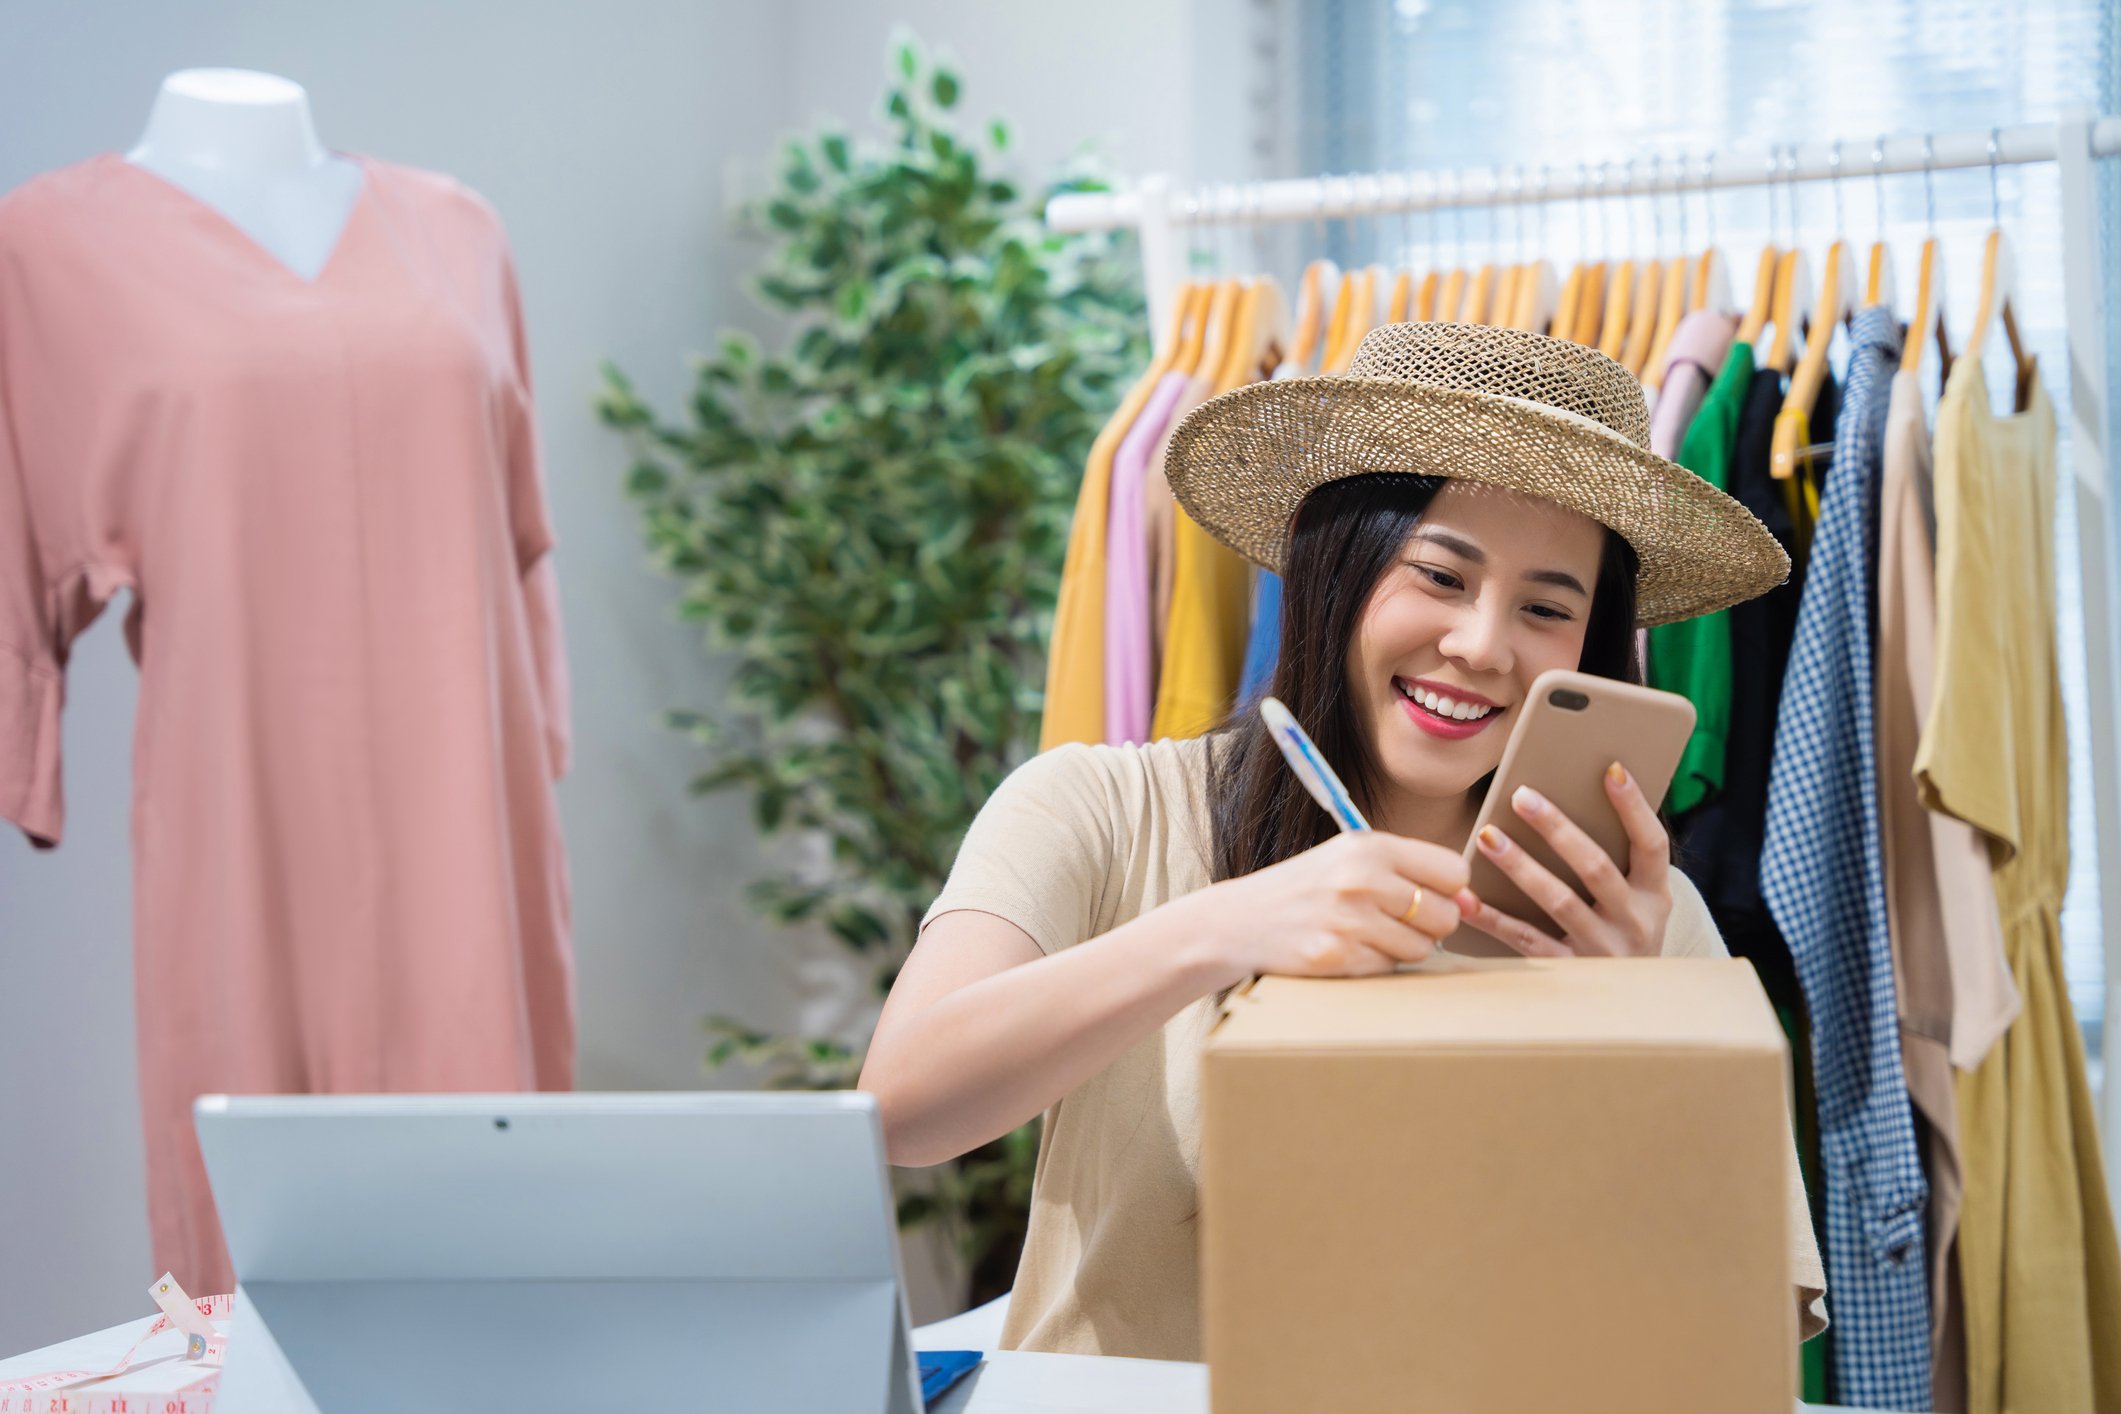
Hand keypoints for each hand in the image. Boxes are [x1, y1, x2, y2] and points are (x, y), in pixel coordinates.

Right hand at [1198, 830, 1468, 982]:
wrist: (1240, 921)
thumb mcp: (1350, 859)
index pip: (1453, 870)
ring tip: (1366, 933)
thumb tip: (1473, 903)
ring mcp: (1350, 921)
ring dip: (1403, 947)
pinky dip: (1376, 963)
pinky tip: (1348, 948)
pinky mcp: (1339, 958)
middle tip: (1395, 919)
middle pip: (1445, 914)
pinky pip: (1391, 969)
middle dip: (1429, 923)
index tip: (1427, 894)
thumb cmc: (1305, 888)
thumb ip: (1410, 872)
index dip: (1448, 888)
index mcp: (1370, 847)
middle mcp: (1363, 880)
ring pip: (1423, 948)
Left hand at [1453, 762, 1672, 957]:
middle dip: (1557, 829)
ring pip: (1558, 901)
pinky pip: (1526, 941)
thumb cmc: (1622, 928)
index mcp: (1656, 895)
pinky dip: (1494, 919)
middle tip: (1520, 796)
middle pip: (1595, 868)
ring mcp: (1603, 950)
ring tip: (1486, 837)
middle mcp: (1635, 922)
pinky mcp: (1570, 971)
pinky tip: (1466, 899)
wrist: (1633, 1001)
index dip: (1634, 807)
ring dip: (1520, 866)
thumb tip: (1570, 799)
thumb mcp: (1637, 898)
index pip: (1652, 845)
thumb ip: (1615, 858)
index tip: (1610, 769)